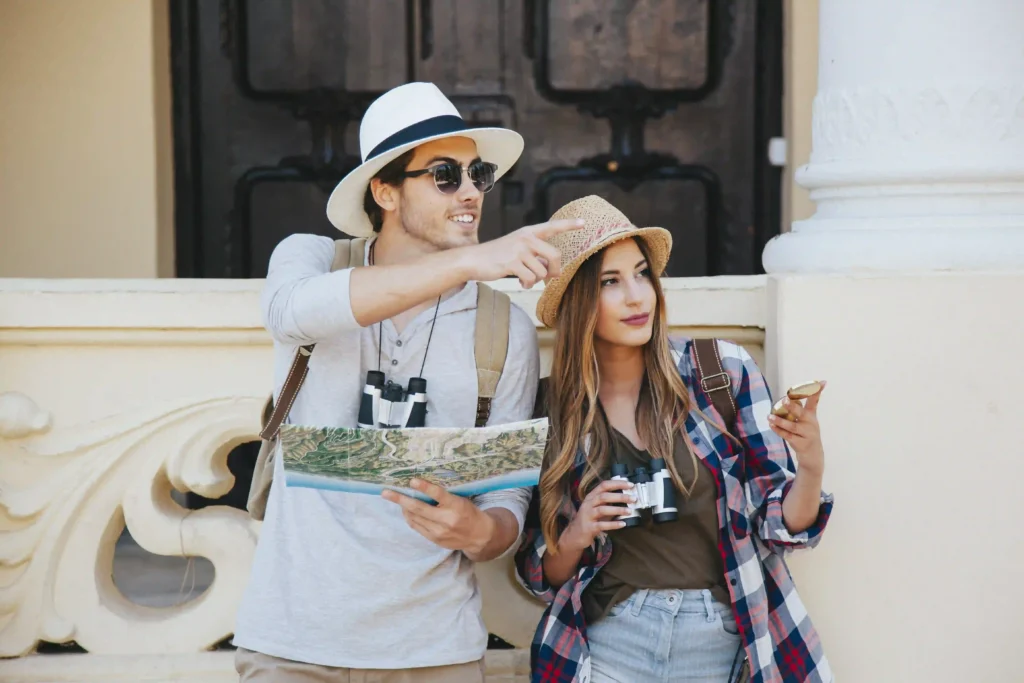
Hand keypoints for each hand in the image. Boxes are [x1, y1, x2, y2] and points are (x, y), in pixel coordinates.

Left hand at [381, 478, 492, 554]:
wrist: (478, 536)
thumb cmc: (469, 512)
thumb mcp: (460, 500)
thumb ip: (443, 497)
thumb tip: (420, 488)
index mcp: (456, 506)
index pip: (438, 495)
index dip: (424, 487)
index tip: (412, 481)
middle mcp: (446, 520)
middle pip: (418, 508)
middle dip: (400, 499)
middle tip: (386, 492)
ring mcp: (439, 532)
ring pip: (414, 518)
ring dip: (402, 508)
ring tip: (394, 498)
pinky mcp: (434, 539)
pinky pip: (416, 526)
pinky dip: (409, 517)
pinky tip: (406, 510)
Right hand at [459, 218, 584, 287]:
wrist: (473, 260)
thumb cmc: (497, 256)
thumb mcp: (518, 250)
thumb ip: (536, 256)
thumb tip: (554, 271)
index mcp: (528, 232)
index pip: (552, 226)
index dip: (569, 225)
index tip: (584, 223)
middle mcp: (525, 238)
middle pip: (555, 256)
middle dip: (554, 271)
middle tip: (549, 278)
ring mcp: (518, 249)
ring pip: (541, 271)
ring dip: (535, 280)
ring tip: (525, 279)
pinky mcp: (512, 262)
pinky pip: (530, 279)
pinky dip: (527, 284)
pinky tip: (520, 283)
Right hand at [560, 479, 634, 552]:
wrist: (574, 535)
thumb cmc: (590, 520)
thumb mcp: (598, 508)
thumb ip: (609, 503)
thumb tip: (627, 498)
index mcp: (591, 496)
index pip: (604, 485)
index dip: (617, 484)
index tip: (630, 485)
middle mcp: (588, 504)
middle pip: (604, 496)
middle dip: (620, 496)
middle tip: (633, 499)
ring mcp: (587, 515)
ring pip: (602, 509)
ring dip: (617, 510)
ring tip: (629, 511)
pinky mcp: (588, 527)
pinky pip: (602, 525)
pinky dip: (613, 524)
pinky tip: (622, 524)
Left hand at [768, 382, 825, 474]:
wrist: (813, 455)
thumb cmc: (807, 434)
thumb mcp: (808, 421)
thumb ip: (799, 410)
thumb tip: (786, 398)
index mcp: (811, 415)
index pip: (814, 401)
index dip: (817, 391)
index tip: (822, 382)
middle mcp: (810, 423)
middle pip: (801, 413)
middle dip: (793, 406)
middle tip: (784, 399)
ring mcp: (806, 434)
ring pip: (792, 426)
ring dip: (780, 421)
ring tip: (769, 417)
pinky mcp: (800, 443)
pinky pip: (787, 436)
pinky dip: (778, 430)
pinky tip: (771, 425)